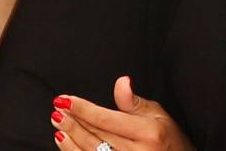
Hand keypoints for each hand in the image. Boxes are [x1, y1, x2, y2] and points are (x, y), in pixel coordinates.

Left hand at [49, 76, 194, 150]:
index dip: (81, 108)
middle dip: (72, 120)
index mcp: (148, 134)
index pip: (105, 119)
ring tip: (57, 121)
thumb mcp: (158, 115)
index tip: (63, 99)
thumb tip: (121, 81)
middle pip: (94, 134)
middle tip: (57, 108)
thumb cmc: (169, 139)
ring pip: (90, 150)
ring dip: (70, 135)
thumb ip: (133, 101)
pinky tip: (64, 140)